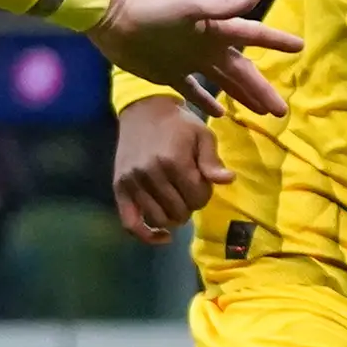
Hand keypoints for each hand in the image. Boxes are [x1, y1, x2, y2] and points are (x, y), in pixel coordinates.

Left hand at [84, 0, 300, 115]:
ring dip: (243, 96)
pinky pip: (194, 92)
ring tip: (263, 114)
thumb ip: (222, 5)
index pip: (253, 35)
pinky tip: (221, 114)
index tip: (299, 47)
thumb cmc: (150, 9)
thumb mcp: (188, 6)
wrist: (111, 19)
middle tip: (282, 111)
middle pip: (242, 70)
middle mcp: (207, 45)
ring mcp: (189, 61)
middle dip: (262, 89)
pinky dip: (207, 102)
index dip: (276, 41)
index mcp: (215, 28)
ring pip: (224, 83)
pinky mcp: (169, 74)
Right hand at [111, 94, 227, 244]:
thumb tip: (227, 181)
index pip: (197, 198)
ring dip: (173, 218)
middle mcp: (150, 174)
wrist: (143, 110)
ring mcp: (132, 182)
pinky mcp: (119, 188)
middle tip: (189, 191)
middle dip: (190, 205)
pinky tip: (162, 236)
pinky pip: (130, 223)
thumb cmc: (179, 124)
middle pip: (179, 211)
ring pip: (159, 219)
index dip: (205, 195)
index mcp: (174, 160)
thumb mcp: (203, 135)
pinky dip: (147, 235)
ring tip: (177, 205)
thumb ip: (212, 161)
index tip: (202, 183)